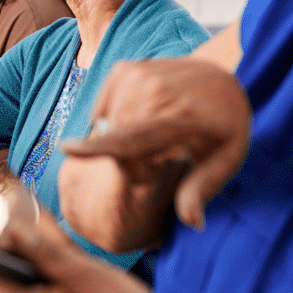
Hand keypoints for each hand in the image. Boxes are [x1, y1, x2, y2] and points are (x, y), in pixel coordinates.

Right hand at [59, 58, 250, 248]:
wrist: (222, 77)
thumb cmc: (225, 127)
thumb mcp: (225, 161)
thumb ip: (201, 190)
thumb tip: (193, 224)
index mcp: (181, 119)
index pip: (134, 137)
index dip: (99, 145)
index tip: (67, 150)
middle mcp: (156, 91)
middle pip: (115, 134)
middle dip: (123, 155)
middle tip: (155, 158)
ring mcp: (138, 75)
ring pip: (106, 119)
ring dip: (117, 136)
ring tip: (153, 136)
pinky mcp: (125, 69)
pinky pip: (103, 105)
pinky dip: (113, 118)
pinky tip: (138, 119)